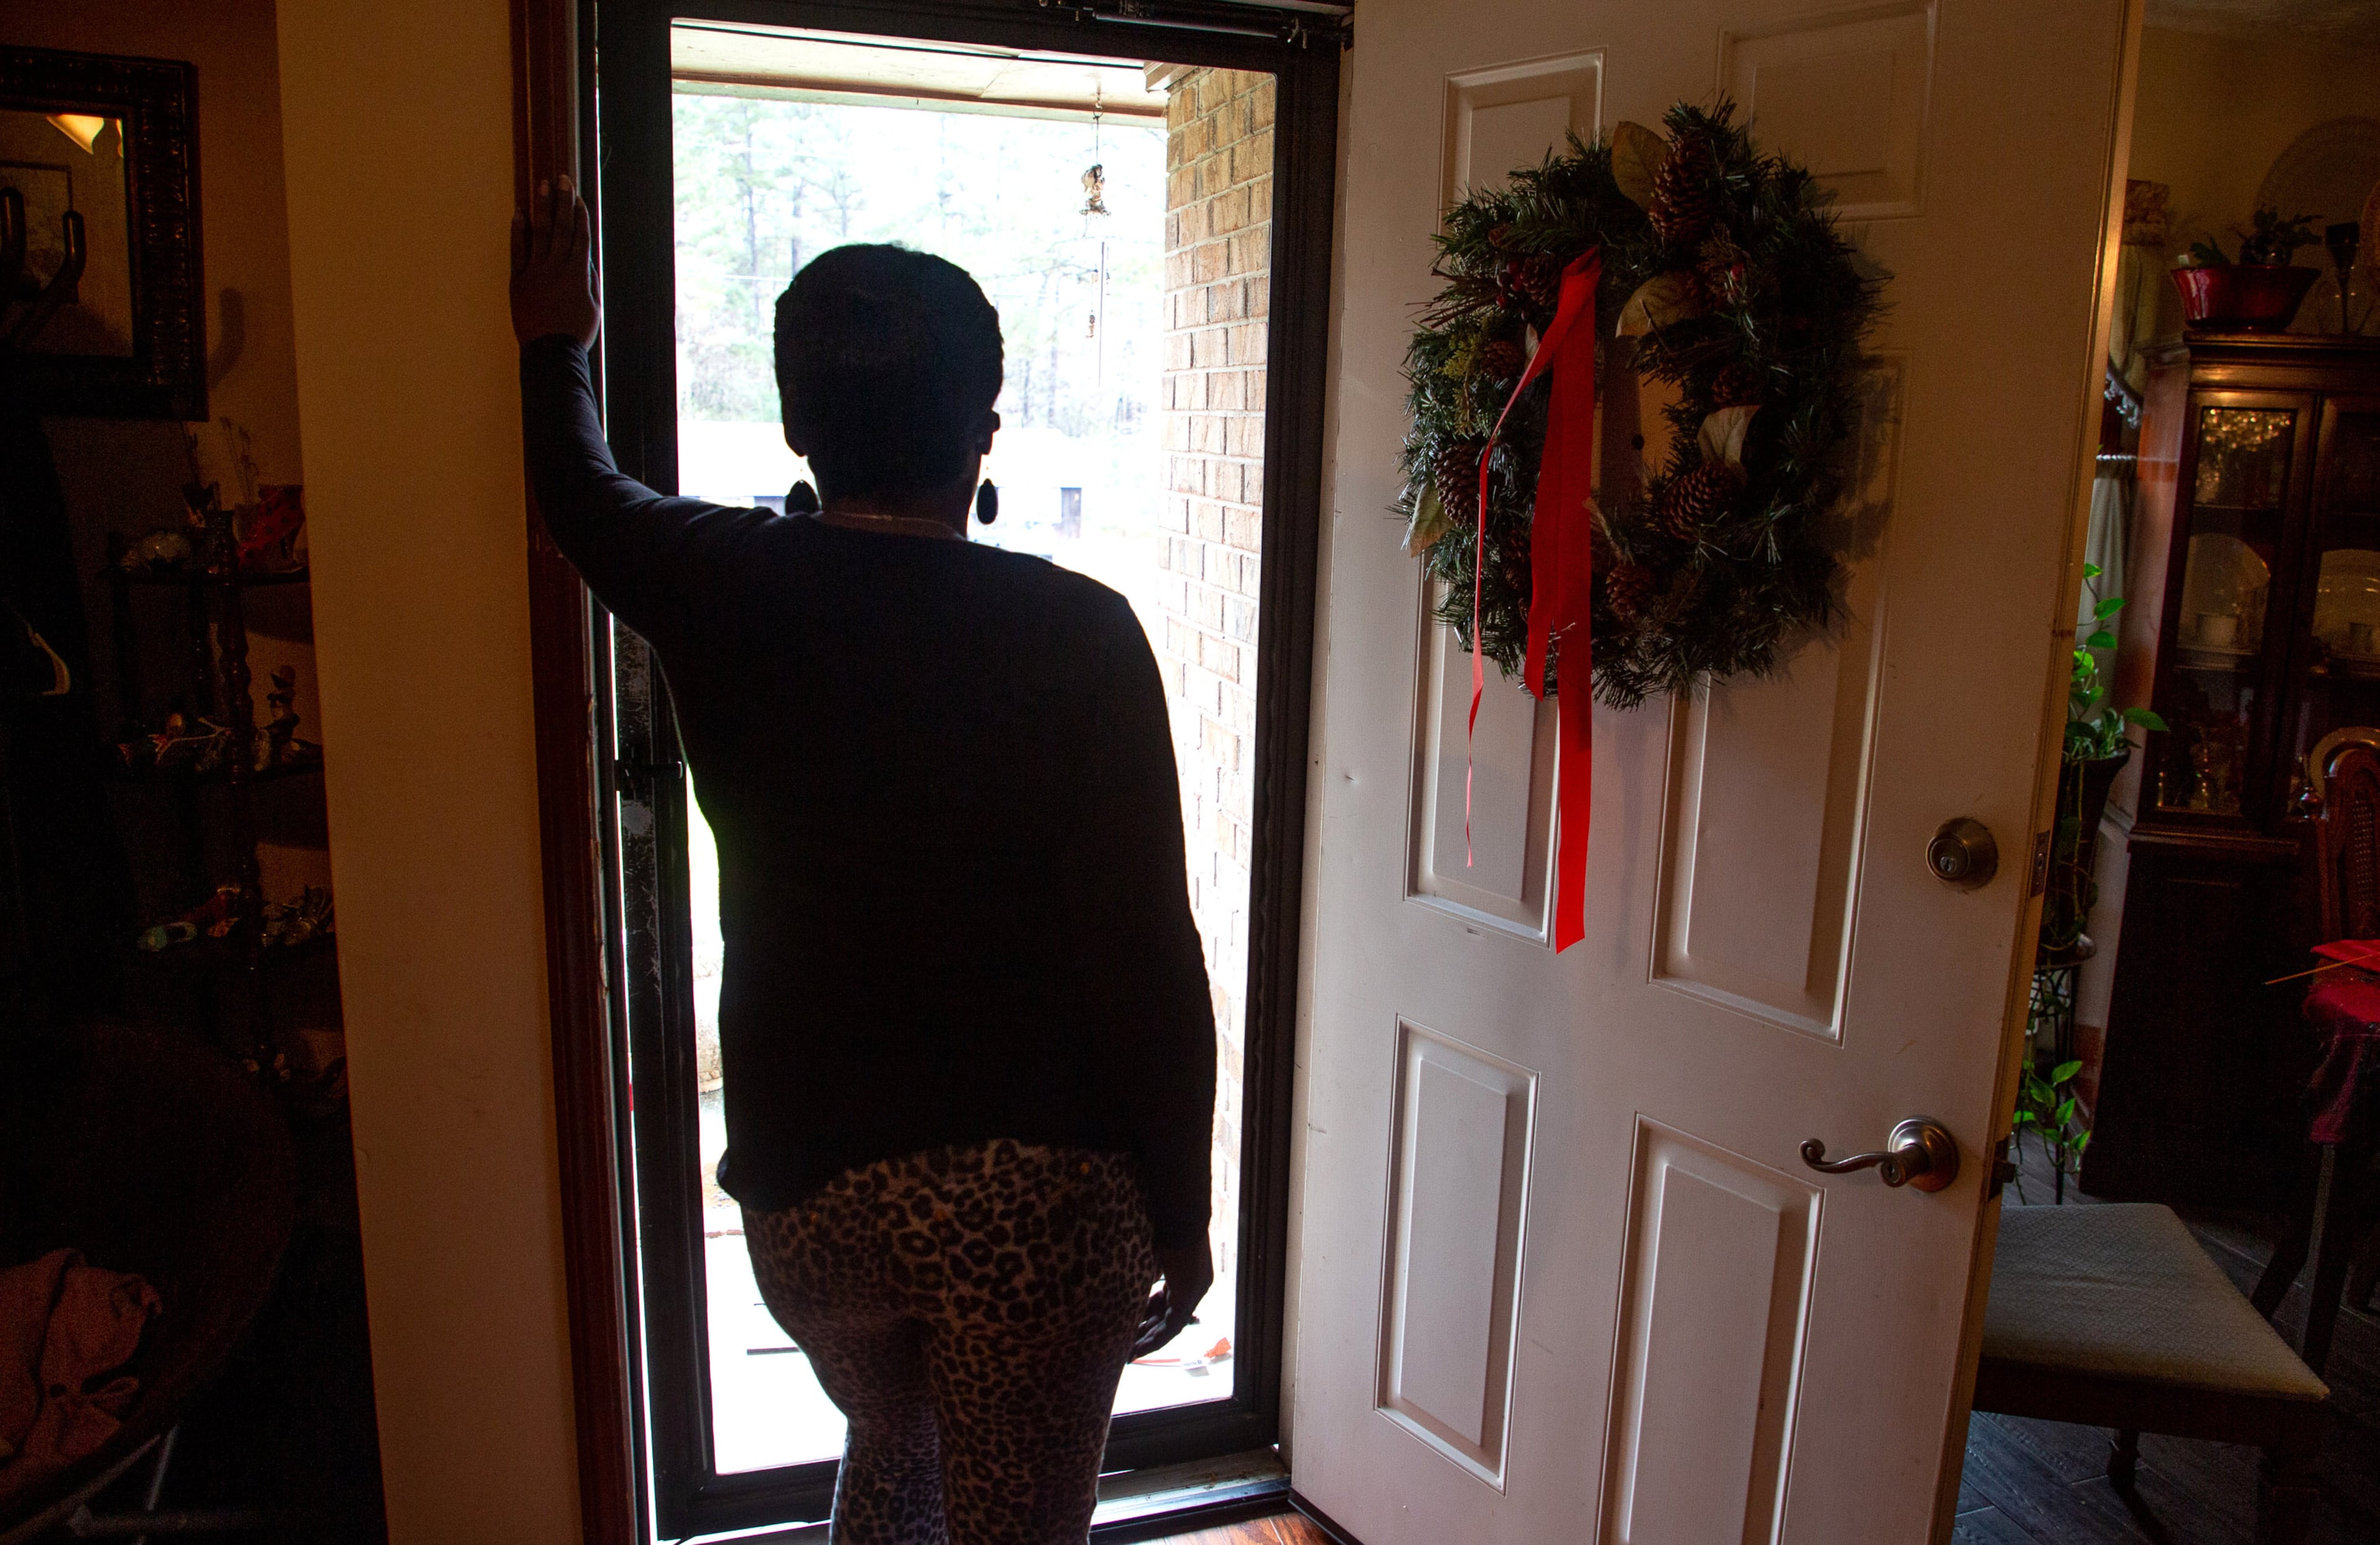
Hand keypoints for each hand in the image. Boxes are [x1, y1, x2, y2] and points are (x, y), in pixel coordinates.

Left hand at [510, 174, 598, 349]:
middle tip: (562, 179)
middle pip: (561, 228)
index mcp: (578, 274)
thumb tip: (585, 258)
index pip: (580, 237)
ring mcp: (535, 272)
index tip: (579, 197)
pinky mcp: (518, 280)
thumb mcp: (593, 307)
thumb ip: (589, 280)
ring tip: (542, 186)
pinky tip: (519, 213)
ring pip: (540, 233)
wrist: (550, 352)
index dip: (580, 215)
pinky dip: (518, 231)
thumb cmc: (576, 333)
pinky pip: (518, 250)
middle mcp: (556, 267)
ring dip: (542, 208)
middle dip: (563, 202)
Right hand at [1131, 1238, 1213, 1359]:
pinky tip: (1140, 1348)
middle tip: (1129, 1347)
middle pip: (1168, 1318)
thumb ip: (1146, 1273)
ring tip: (1131, 1354)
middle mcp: (1194, 1288)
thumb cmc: (1164, 1228)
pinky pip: (1172, 1328)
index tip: (1134, 1326)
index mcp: (1185, 1275)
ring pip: (1170, 1327)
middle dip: (1147, 1333)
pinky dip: (1156, 1340)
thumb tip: (1126, 1284)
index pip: (1166, 1302)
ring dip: (1149, 1341)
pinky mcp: (1188, 1299)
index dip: (1149, 1316)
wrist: (1179, 1219)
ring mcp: (1193, 1294)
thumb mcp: (1152, 1254)